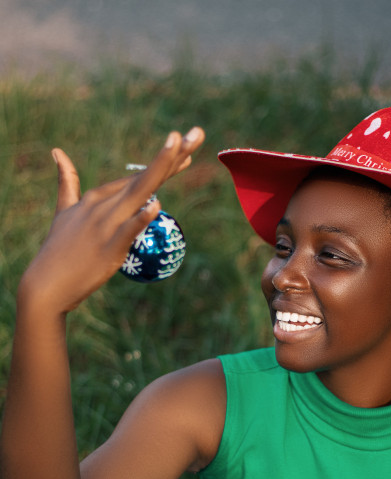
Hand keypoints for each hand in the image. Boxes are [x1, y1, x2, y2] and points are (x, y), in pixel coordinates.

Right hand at [19, 127, 204, 313]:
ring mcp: (106, 224)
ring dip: (160, 171)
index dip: (165, 161)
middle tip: (196, 133)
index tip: (186, 143)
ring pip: (139, 193)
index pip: (137, 176)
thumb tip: (57, 152)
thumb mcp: (64, 211)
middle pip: (144, 178)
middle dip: (171, 155)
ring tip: (181, 149)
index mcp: (97, 197)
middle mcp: (104, 205)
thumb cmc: (58, 250)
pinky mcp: (108, 247)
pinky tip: (157, 205)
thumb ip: (67, 182)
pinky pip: (128, 230)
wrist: (45, 284)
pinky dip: (141, 218)